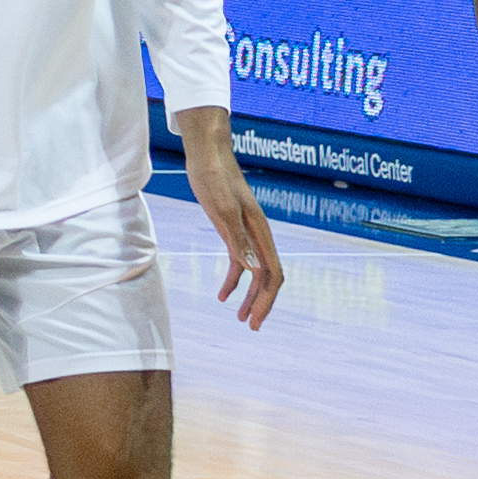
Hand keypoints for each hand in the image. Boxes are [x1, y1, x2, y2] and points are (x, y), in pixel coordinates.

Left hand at [191, 143, 287, 325]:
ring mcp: (247, 231)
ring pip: (255, 272)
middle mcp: (258, 234)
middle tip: (251, 327)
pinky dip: (234, 279)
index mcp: (259, 232)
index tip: (256, 321)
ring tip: (239, 316)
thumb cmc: (213, 177)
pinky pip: (240, 260)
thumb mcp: (221, 210)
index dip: (267, 300)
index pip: (272, 274)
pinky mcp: (232, 227)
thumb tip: (253, 270)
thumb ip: (237, 240)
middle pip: (268, 277)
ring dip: (249, 295)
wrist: (205, 151)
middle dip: (261, 303)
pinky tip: (222, 293)